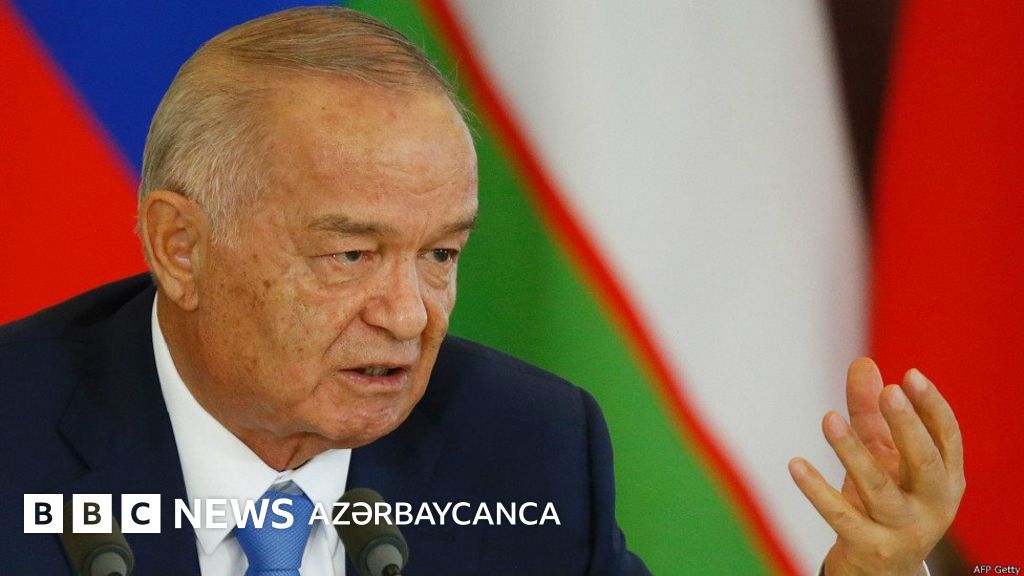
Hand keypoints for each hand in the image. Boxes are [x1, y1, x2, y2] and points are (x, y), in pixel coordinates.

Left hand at [788, 358, 964, 575]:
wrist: (882, 566)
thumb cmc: (887, 496)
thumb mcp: (882, 452)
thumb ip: (870, 411)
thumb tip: (862, 363)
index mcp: (946, 477)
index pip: (946, 438)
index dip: (931, 406)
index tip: (910, 375)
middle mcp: (933, 504)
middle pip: (925, 462)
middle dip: (907, 426)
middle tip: (889, 392)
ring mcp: (903, 528)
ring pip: (879, 488)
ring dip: (852, 452)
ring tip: (828, 418)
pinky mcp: (870, 545)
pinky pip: (840, 516)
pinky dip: (817, 491)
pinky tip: (795, 465)